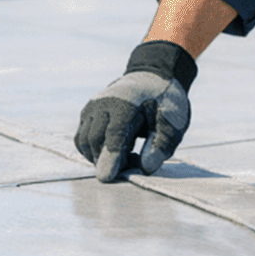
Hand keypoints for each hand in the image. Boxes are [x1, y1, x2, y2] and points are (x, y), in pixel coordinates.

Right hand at [75, 41, 196, 181]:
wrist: (152, 77)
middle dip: (106, 159)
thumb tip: (147, 167)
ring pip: (84, 141)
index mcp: (126, 103)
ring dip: (98, 157)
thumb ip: (161, 143)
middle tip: (130, 164)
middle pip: (95, 140)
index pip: (113, 133)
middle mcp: (103, 104)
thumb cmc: (164, 101)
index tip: (107, 178)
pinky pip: (81, 138)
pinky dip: (92, 150)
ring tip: (124, 155)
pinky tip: (113, 150)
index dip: (110, 157)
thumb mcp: (173, 120)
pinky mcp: (86, 114)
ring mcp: (92, 108)